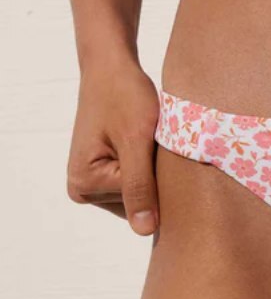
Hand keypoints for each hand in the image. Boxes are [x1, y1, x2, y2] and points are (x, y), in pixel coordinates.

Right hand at [66, 52, 160, 235]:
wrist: (112, 67)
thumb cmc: (124, 95)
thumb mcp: (137, 140)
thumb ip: (140, 186)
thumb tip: (144, 231)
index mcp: (84, 184)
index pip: (140, 202)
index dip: (158, 175)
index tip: (153, 145)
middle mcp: (84, 190)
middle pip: (139, 202)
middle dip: (155, 175)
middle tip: (152, 141)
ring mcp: (95, 183)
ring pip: (143, 193)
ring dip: (154, 169)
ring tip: (148, 141)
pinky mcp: (107, 173)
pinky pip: (140, 181)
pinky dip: (150, 165)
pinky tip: (146, 145)